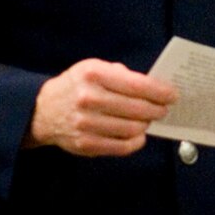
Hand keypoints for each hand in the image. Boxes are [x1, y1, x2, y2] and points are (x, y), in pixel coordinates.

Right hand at [25, 58, 176, 155]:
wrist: (42, 110)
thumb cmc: (76, 86)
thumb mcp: (92, 68)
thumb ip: (121, 74)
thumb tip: (154, 87)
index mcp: (93, 74)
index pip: (136, 85)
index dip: (160, 92)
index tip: (172, 95)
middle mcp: (89, 99)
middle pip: (138, 109)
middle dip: (157, 109)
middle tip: (163, 109)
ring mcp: (86, 124)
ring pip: (133, 129)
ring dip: (146, 125)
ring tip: (147, 120)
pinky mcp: (86, 144)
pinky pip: (122, 147)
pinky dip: (136, 141)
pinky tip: (138, 135)